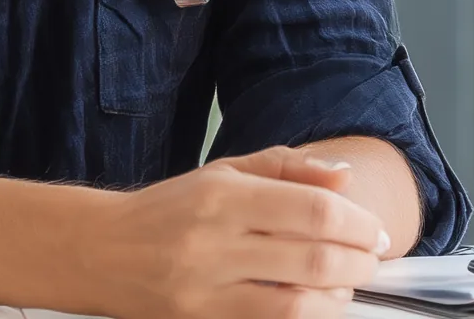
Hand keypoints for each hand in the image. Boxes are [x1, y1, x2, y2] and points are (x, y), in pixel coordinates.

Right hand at [87, 145, 392, 318]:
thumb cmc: (168, 209)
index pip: (312, 209)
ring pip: (296, 306)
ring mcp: (205, 292)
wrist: (98, 251)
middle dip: (358, 263)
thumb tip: (345, 177)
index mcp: (222, 196)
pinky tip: (313, 308)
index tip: (375, 232)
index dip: (358, 223)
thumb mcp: (222, 172)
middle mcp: (213, 243)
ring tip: (345, 288)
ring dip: (336, 299)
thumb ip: (286, 169)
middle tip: (371, 261)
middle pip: (313, 259)